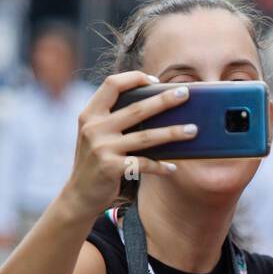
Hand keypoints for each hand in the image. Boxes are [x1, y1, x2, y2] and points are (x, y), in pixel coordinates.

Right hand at [61, 71, 196, 218]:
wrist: (79, 195)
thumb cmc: (95, 162)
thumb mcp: (96, 135)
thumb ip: (113, 119)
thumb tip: (152, 105)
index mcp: (90, 113)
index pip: (112, 84)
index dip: (134, 78)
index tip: (155, 81)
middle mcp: (94, 127)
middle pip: (136, 108)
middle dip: (164, 100)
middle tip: (186, 93)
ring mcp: (101, 147)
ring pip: (146, 137)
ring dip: (172, 133)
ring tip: (193, 130)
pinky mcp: (110, 168)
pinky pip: (143, 164)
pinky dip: (160, 167)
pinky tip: (173, 168)